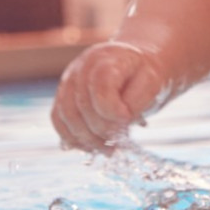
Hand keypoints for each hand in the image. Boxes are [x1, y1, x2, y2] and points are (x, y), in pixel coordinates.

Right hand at [50, 41, 164, 150]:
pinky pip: (58, 120)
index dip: (112, 112)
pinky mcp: (63, 94)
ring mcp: (68, 80)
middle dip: (102, 130)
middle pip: (82, 105)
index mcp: (106, 59)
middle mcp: (82, 67)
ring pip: (67, 116)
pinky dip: (72, 138)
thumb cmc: (144, 72)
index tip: (127, 119)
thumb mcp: (151, 82)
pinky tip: (90, 146)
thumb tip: (118, 122)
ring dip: (87, 139)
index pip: (100, 89)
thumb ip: (135, 101)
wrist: (134, 62)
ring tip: (107, 149)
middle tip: (119, 142)